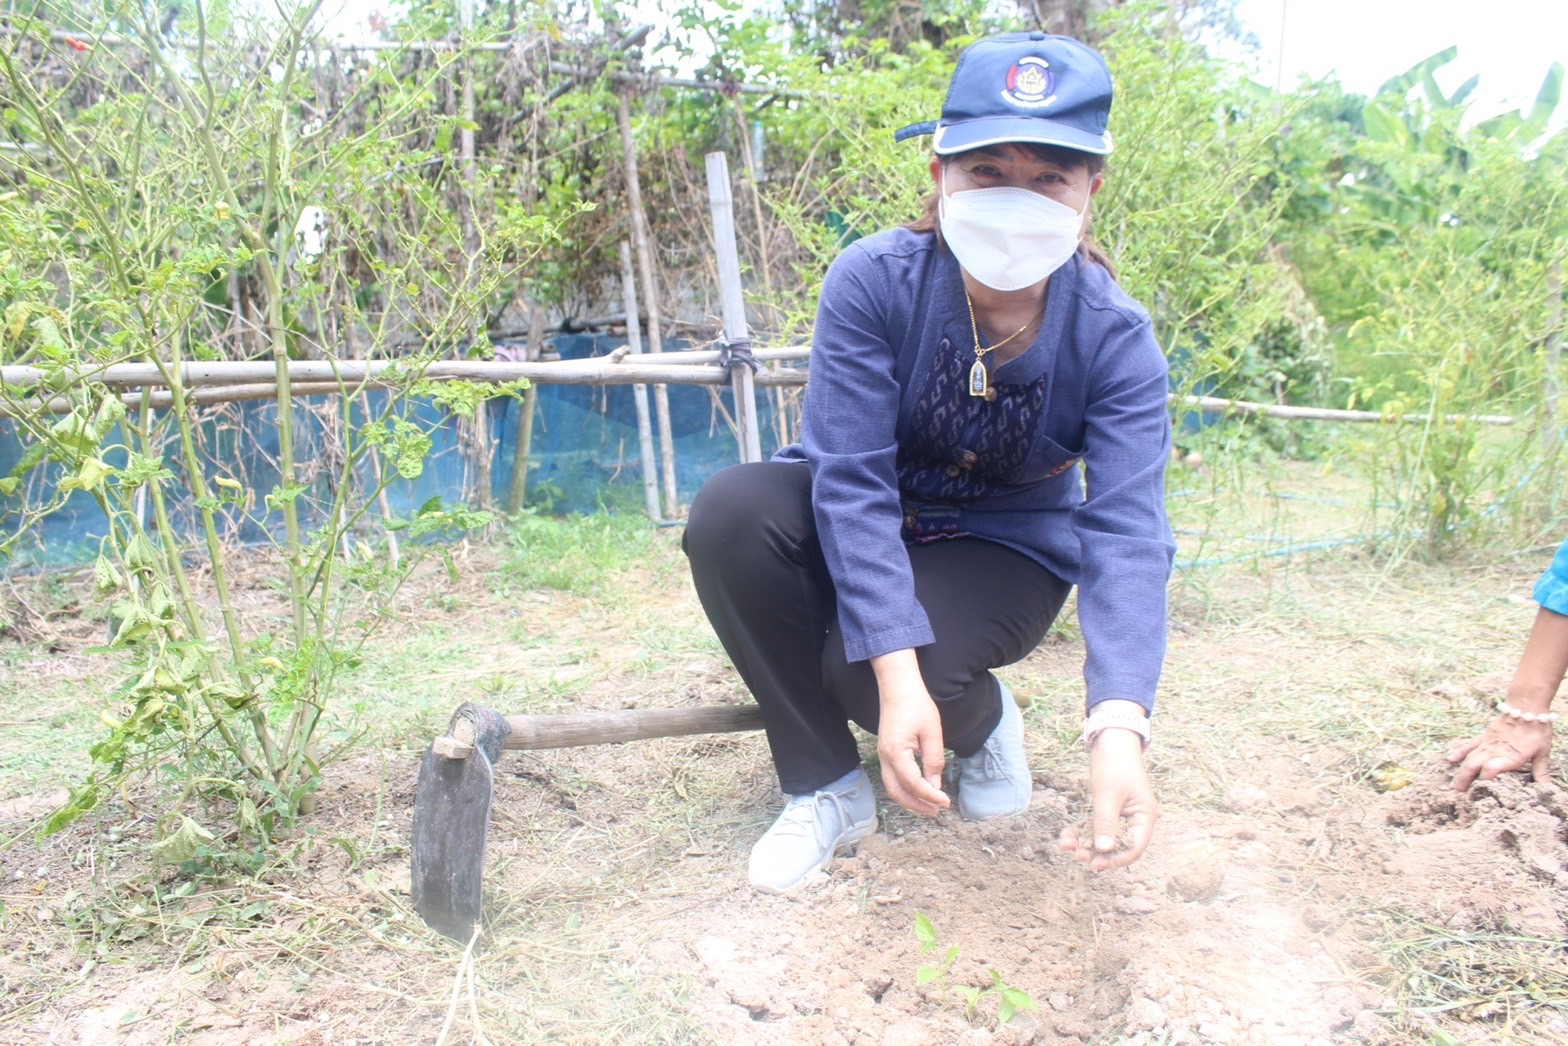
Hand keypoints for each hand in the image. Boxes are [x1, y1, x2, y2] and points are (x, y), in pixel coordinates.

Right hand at [870, 651, 949, 815]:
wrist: (898, 687)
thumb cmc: (916, 705)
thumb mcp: (932, 732)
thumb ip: (934, 760)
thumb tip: (935, 785)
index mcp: (896, 752)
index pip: (913, 784)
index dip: (930, 796)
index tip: (946, 802)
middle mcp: (885, 757)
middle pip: (896, 792)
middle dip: (916, 805)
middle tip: (937, 811)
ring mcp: (883, 755)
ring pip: (892, 787)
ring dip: (910, 799)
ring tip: (930, 805)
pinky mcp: (886, 752)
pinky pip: (892, 777)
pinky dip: (905, 788)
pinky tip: (921, 789)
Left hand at [1059, 728, 1156, 869]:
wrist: (1112, 741)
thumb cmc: (1115, 765)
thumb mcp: (1109, 795)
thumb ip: (1106, 823)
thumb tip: (1103, 850)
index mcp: (1145, 818)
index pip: (1134, 848)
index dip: (1115, 860)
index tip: (1095, 864)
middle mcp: (1135, 820)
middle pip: (1118, 846)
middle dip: (1097, 853)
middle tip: (1077, 856)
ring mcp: (1122, 816)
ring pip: (1104, 839)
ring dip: (1086, 844)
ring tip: (1067, 846)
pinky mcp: (1108, 811)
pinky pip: (1096, 827)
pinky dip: (1082, 832)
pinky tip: (1067, 837)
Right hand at [1448, 713, 1553, 790]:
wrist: (1526, 707)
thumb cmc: (1537, 730)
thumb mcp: (1543, 752)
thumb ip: (1541, 771)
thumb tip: (1547, 789)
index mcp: (1510, 758)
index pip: (1491, 771)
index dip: (1484, 782)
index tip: (1481, 793)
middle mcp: (1495, 752)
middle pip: (1475, 767)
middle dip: (1466, 781)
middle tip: (1459, 795)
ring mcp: (1487, 744)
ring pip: (1470, 759)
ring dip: (1461, 772)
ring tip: (1454, 786)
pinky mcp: (1485, 737)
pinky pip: (1470, 746)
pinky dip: (1460, 752)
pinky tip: (1451, 759)